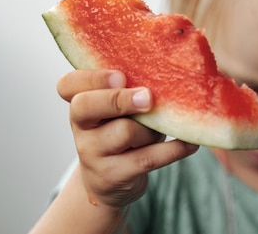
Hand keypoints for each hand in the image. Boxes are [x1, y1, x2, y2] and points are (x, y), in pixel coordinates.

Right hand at [57, 69, 198, 209]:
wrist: (107, 182)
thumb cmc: (117, 132)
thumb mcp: (116, 112)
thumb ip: (128, 91)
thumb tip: (165, 75)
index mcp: (80, 104)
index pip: (67, 85)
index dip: (92, 77)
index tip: (120, 76)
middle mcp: (81, 128)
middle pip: (85, 106)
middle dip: (118, 99)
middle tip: (147, 97)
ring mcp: (93, 154)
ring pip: (125, 132)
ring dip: (151, 128)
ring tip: (160, 129)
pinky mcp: (114, 176)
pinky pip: (149, 158)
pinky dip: (174, 149)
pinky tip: (189, 143)